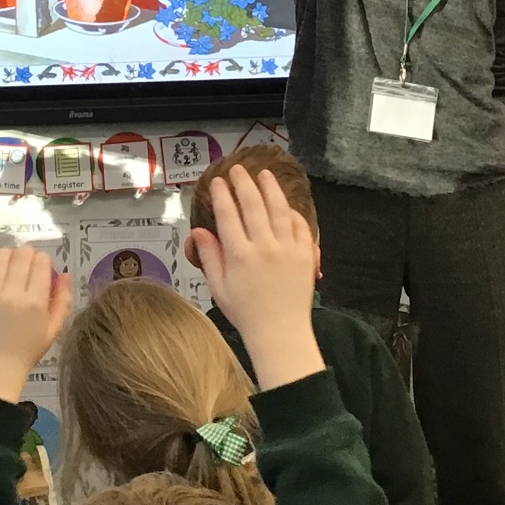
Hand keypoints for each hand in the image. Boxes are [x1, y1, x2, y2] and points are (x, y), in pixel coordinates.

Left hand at [0, 246, 69, 403]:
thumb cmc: (27, 351)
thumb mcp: (53, 329)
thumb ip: (62, 300)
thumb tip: (65, 274)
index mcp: (35, 302)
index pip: (41, 263)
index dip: (43, 259)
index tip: (42, 265)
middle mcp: (12, 294)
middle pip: (21, 255)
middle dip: (27, 254)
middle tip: (27, 262)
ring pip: (0, 258)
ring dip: (8, 256)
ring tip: (10, 265)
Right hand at [191, 167, 323, 389]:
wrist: (281, 333)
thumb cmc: (246, 314)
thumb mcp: (218, 288)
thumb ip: (210, 256)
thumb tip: (199, 231)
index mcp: (239, 255)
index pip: (228, 214)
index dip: (221, 194)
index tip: (217, 182)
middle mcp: (264, 247)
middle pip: (253, 204)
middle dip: (243, 183)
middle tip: (237, 170)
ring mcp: (288, 249)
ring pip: (278, 208)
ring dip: (270, 188)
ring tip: (263, 174)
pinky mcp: (305, 254)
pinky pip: (300, 225)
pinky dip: (291, 211)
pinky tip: (284, 204)